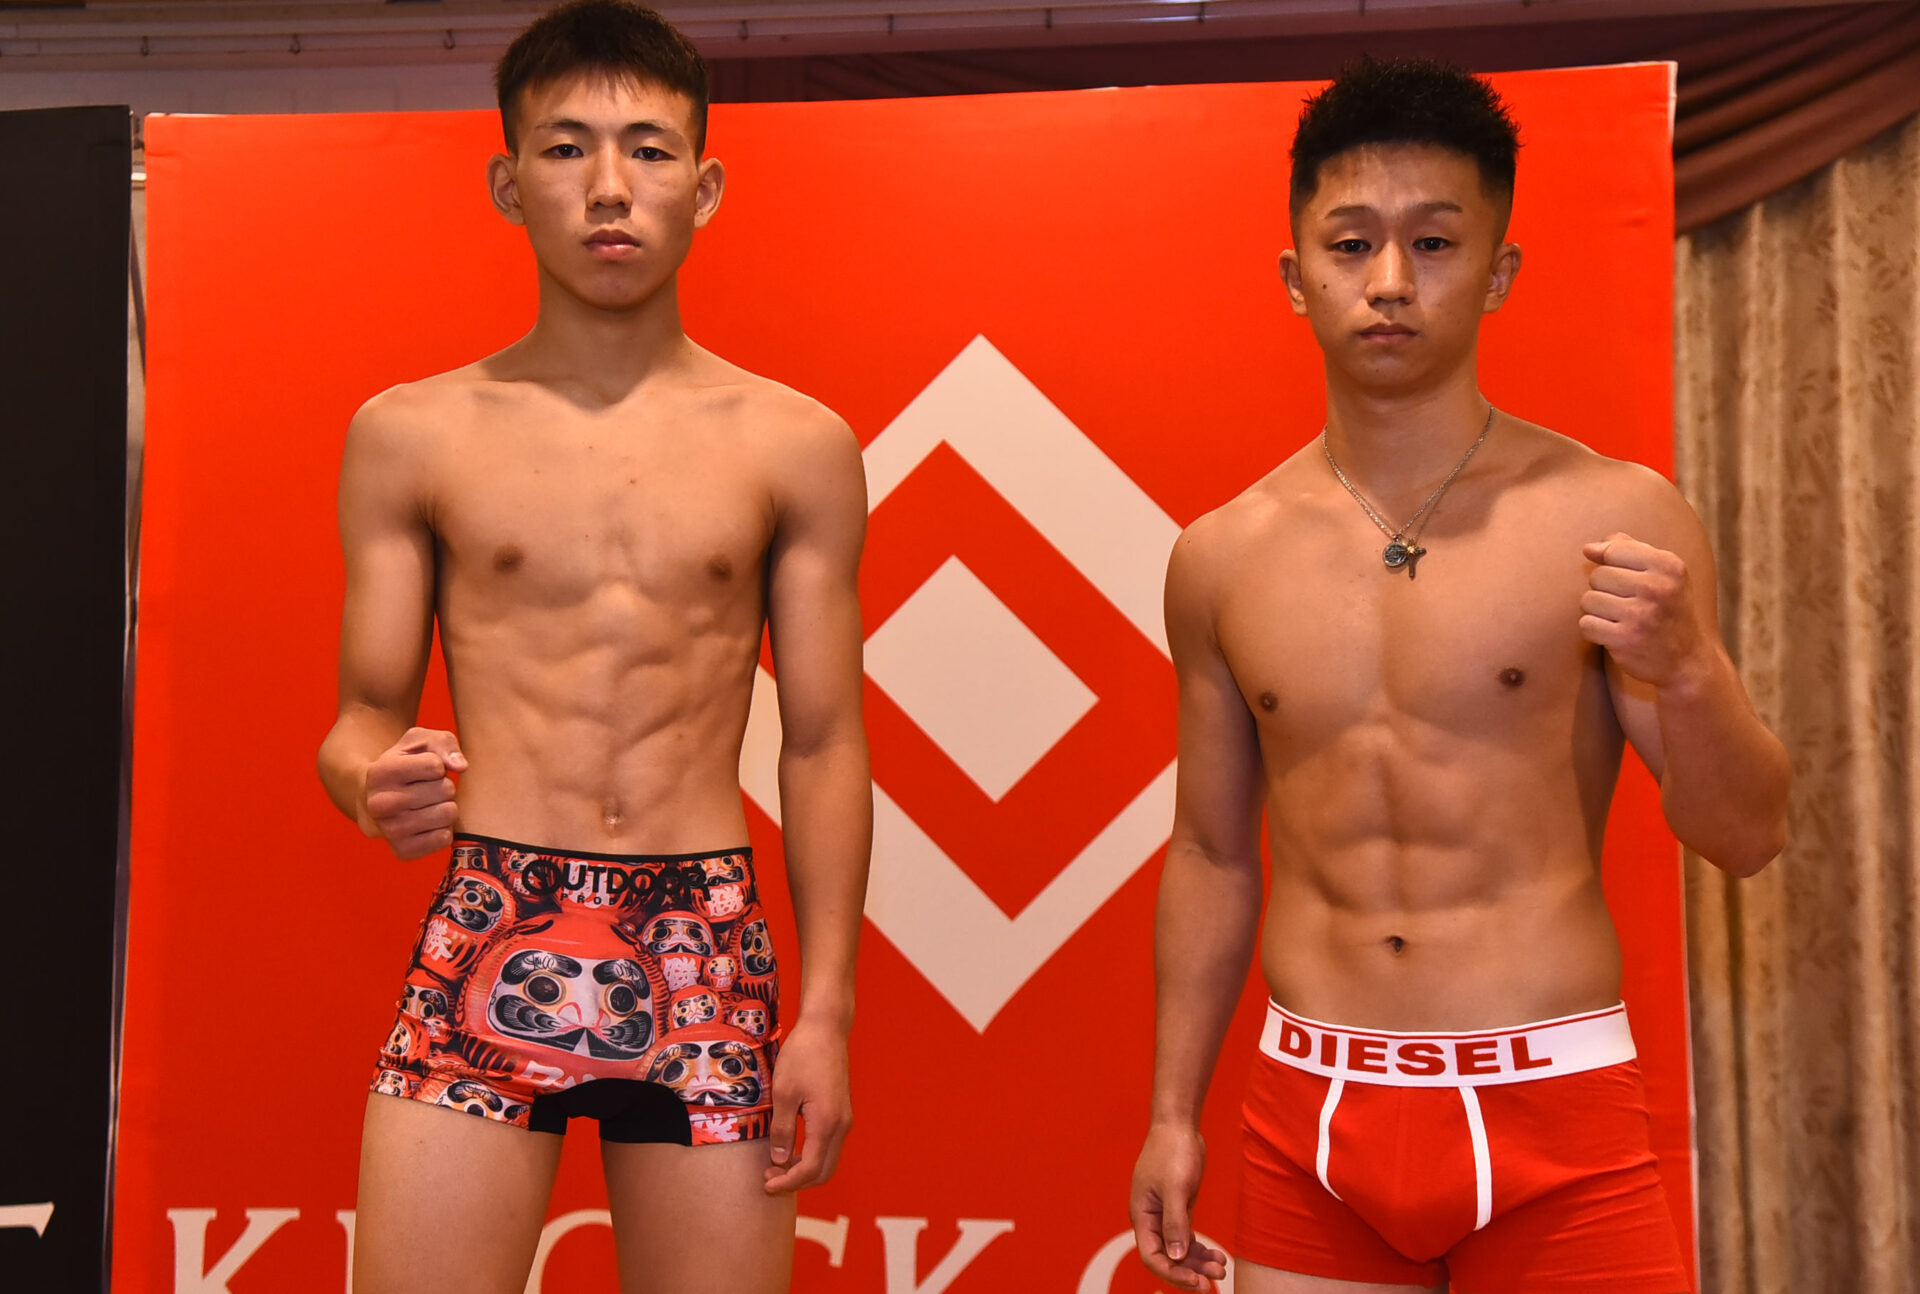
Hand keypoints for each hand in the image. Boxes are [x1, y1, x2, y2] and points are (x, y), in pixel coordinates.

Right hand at [361, 727, 465, 858]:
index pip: (435, 765)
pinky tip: (428, 822)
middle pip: (446, 789)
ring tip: (429, 804)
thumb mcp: (418, 742)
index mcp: (379, 773)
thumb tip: (461, 766)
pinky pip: (445, 838)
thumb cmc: (403, 766)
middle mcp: (379, 804)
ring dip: (446, 806)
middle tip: (428, 789)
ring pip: (448, 814)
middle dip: (444, 785)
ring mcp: (389, 831)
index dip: (437, 765)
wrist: (374, 800)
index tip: (424, 769)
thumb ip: (443, 743)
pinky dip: (443, 828)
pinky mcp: (402, 851)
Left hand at [763, 1017, 851, 1193]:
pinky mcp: (841, 1112)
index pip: (810, 1169)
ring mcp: (844, 1119)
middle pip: (824, 1171)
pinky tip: (792, 1148)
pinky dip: (812, 1156)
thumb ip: (782, 1130)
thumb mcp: (784, 1093)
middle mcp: (841, 1126)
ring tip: (777, 1165)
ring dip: (805, 1169)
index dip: (788, 1183)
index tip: (766, 1185)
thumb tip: (780, 1161)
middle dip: (797, 1181)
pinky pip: (829, 1145)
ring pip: (828, 1160)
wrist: (825, 1029)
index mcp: (827, 1123)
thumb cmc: (802, 1056)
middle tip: (770, 1178)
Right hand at [1130, 1123, 1226, 1291]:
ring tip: (1221, 1268)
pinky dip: (1201, 1248)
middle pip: (1167, 1257)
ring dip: (1198, 1262)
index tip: (1197, 1281)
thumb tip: (1174, 1256)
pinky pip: (1187, 1237)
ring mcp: (1165, 1214)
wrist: (1179, 1125)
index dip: (1173, 1273)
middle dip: (1189, 1271)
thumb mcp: (1175, 1188)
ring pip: (1180, 1249)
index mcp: (1142, 1215)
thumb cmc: (1171, 1151)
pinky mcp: (1178, 1207)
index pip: (1152, 1257)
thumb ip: (1174, 1223)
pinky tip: (1217, 1255)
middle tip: (1214, 1280)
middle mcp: (1151, 1219)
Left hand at [1579, 534, 1707, 688]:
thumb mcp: (1663, 574)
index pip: (1613, 549)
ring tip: (1621, 619)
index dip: (1610, 563)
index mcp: (1668, 566)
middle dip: (1604, 590)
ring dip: (1598, 611)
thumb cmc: (1669, 610)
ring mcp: (1640, 615)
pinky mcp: (1624, 639)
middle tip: (1627, 604)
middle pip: (1597, 576)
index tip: (1625, 579)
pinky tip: (1615, 633)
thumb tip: (1589, 548)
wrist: (1687, 660)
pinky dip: (1595, 630)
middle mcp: (1656, 588)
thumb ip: (1629, 550)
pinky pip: (1586, 624)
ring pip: (1588, 600)